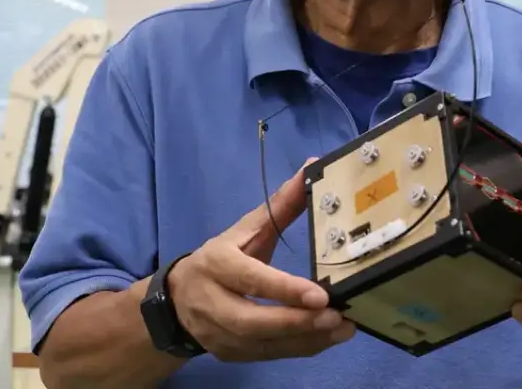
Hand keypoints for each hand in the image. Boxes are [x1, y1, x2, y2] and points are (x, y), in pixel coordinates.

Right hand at [169, 160, 355, 361]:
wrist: (178, 299)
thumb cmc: (223, 257)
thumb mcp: (246, 228)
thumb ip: (280, 204)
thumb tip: (312, 166)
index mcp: (216, 264)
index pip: (251, 279)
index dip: (284, 289)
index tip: (320, 295)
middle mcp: (212, 302)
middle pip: (253, 320)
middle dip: (297, 322)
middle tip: (338, 317)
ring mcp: (218, 334)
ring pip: (263, 344)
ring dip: (306, 339)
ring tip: (343, 328)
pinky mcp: (230, 354)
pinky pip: (268, 355)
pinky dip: (300, 348)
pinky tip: (327, 338)